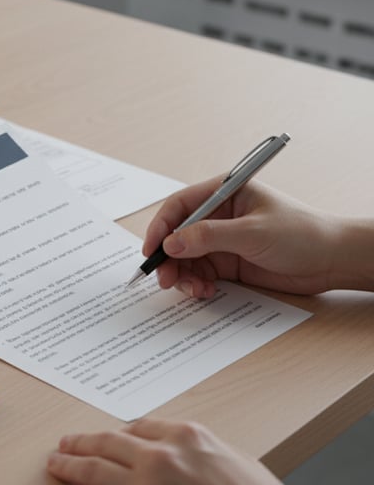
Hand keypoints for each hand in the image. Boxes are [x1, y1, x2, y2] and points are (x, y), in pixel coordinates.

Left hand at [46, 419, 373, 484]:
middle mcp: (161, 456)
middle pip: (106, 444)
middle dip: (81, 443)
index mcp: (188, 436)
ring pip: (91, 471)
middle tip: (64, 444)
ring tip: (54, 465)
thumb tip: (185, 455)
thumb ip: (203, 452)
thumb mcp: (239, 462)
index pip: (138, 428)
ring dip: (66, 467)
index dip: (115, 434)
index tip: (103, 437)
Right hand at [142, 178, 349, 297]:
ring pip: (185, 258)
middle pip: (177, 235)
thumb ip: (209, 237)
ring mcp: (222, 240)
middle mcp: (218, 215)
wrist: (333, 262)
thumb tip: (171, 244)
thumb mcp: (252, 233)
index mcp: (224, 193)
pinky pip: (199, 273)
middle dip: (169, 258)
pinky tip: (206, 292)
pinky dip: (196, 284)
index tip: (152, 250)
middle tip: (166, 279)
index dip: (161, 227)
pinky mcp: (228, 262)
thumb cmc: (303, 234)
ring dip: (183, 275)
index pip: (179, 206)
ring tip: (193, 289)